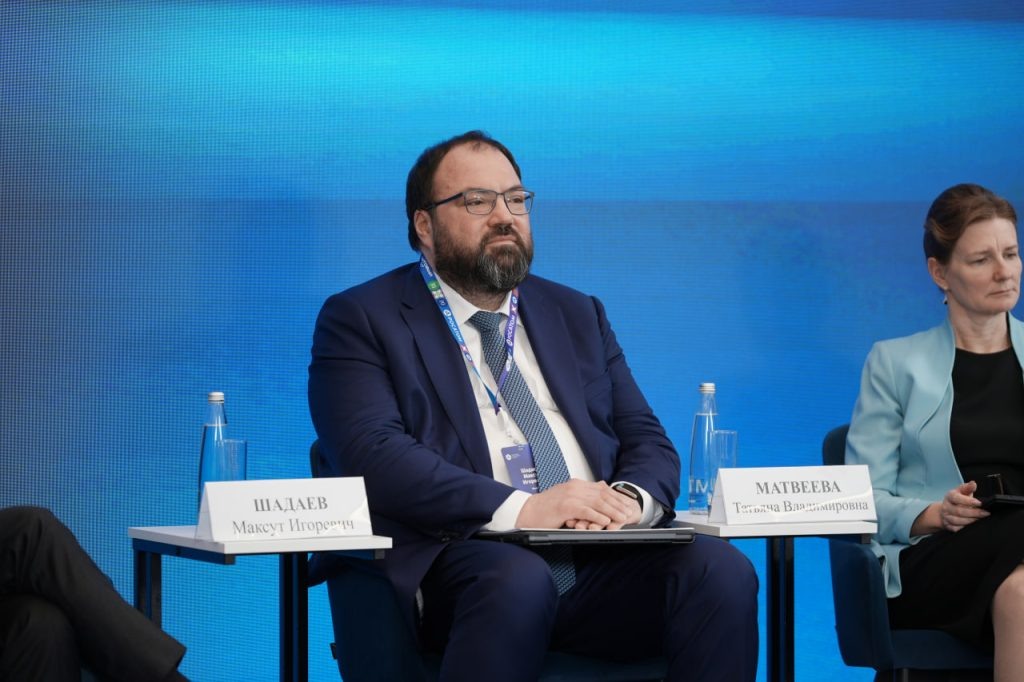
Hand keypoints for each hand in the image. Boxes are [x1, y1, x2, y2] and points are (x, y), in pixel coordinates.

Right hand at [515, 480, 637, 529]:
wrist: (526, 511)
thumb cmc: (545, 508)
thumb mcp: (565, 498)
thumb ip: (580, 497)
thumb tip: (596, 498)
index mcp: (575, 484)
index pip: (601, 488)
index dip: (616, 496)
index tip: (626, 504)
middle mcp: (575, 487)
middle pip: (602, 494)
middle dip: (618, 503)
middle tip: (629, 512)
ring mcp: (570, 496)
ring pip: (597, 502)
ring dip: (612, 511)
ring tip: (622, 518)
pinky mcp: (565, 506)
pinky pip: (586, 511)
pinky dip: (597, 516)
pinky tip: (606, 522)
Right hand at [937, 481, 989, 532]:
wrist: (946, 510)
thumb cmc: (958, 499)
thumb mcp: (962, 491)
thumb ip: (968, 487)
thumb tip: (973, 483)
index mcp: (950, 496)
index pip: (956, 498)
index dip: (968, 501)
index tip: (979, 503)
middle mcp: (946, 506)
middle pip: (958, 511)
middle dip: (974, 513)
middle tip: (985, 513)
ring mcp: (946, 516)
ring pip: (957, 521)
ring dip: (970, 521)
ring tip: (980, 520)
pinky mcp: (948, 525)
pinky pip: (956, 529)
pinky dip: (965, 528)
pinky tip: (973, 526)